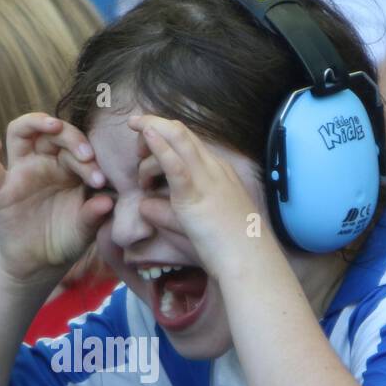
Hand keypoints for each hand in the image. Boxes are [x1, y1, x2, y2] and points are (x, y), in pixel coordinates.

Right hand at [0, 113, 113, 282]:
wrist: (41, 263)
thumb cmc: (67, 239)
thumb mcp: (84, 231)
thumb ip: (93, 216)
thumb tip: (106, 202)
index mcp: (69, 168)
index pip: (78, 149)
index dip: (89, 160)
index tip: (101, 181)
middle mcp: (45, 163)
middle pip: (53, 133)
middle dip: (72, 138)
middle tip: (87, 155)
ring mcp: (22, 172)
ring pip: (21, 133)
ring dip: (35, 122)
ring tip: (52, 125)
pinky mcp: (2, 190)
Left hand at [127, 114, 272, 277]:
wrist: (249, 260)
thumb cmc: (226, 246)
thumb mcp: (192, 224)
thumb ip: (166, 213)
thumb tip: (144, 207)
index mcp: (217, 171)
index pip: (187, 141)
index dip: (163, 135)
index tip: (144, 145)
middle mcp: (212, 167)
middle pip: (180, 132)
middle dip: (152, 126)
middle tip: (135, 141)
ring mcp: (206, 178)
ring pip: (177, 140)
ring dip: (150, 139)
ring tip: (140, 169)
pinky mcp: (196, 195)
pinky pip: (176, 165)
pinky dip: (160, 147)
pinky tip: (147, 135)